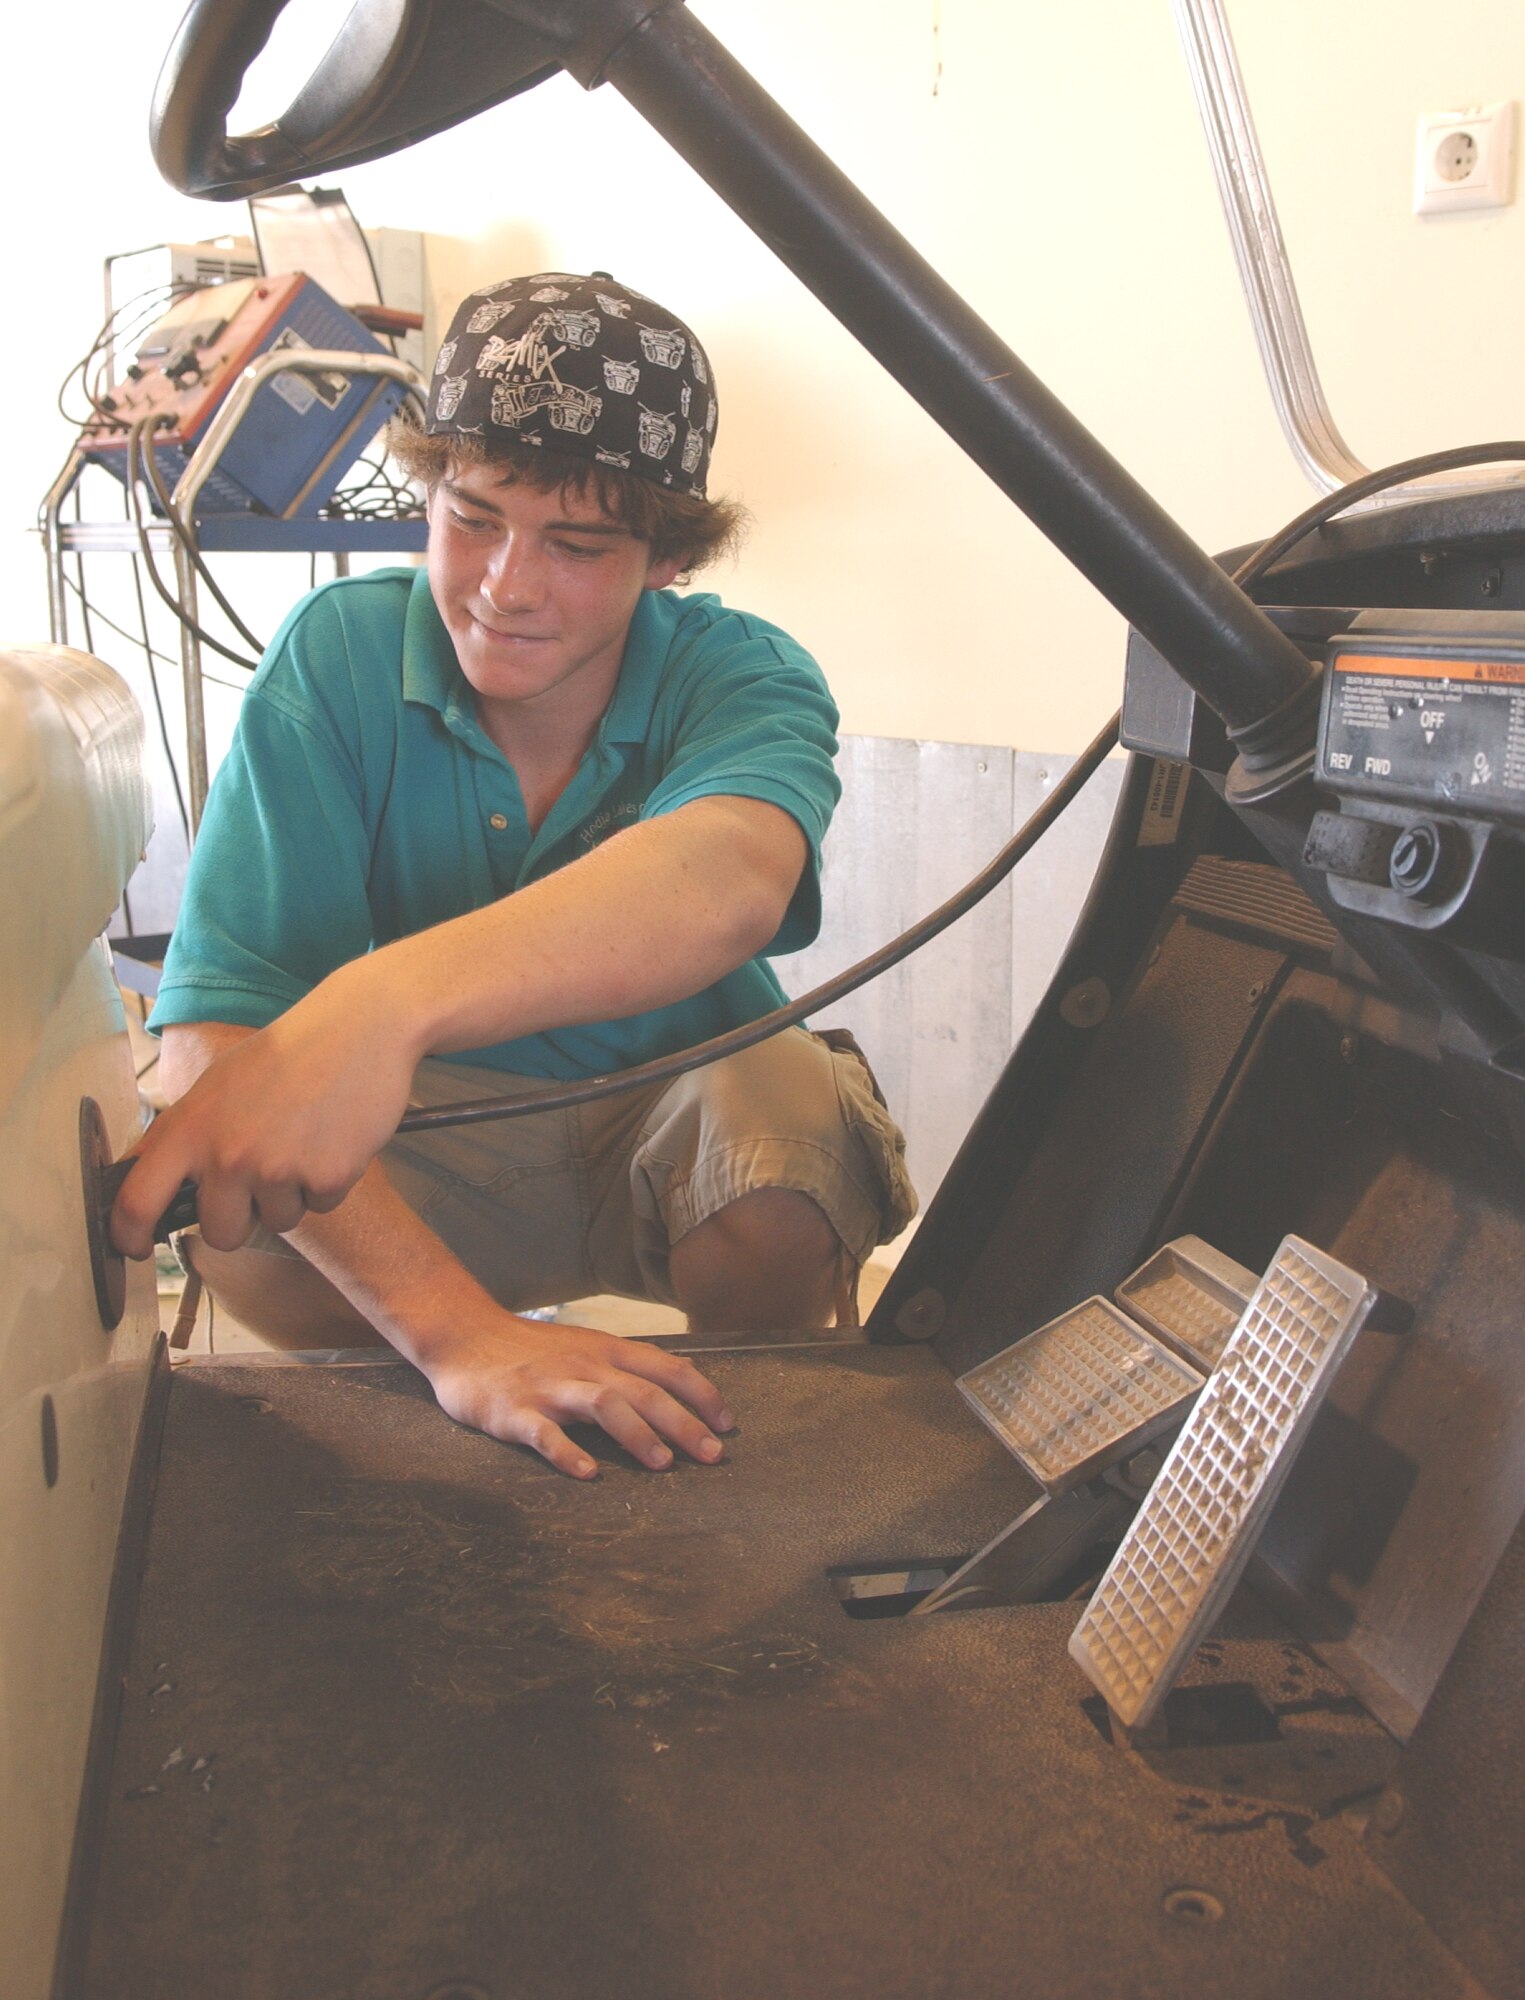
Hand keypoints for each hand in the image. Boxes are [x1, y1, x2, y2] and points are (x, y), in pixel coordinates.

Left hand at [110, 965, 418, 1259]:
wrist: (358, 1030)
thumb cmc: (285, 1055)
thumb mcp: (215, 1086)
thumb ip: (181, 1136)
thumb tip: (143, 1184)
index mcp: (191, 1128)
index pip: (137, 1201)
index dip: (129, 1235)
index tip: (138, 1247)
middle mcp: (229, 1155)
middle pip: (220, 1233)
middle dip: (239, 1218)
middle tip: (258, 1182)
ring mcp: (278, 1169)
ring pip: (276, 1221)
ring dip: (289, 1196)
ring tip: (303, 1144)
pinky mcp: (327, 1177)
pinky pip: (320, 1206)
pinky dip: (327, 1182)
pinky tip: (333, 1140)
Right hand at [423, 1315, 735, 1477]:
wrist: (464, 1335)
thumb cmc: (531, 1349)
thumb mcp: (584, 1346)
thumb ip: (623, 1367)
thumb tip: (673, 1393)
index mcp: (606, 1350)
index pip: (667, 1368)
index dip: (702, 1395)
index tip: (727, 1424)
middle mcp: (584, 1366)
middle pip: (644, 1391)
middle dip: (684, 1423)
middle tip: (713, 1456)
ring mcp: (549, 1388)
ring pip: (603, 1405)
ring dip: (637, 1434)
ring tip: (662, 1465)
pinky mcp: (514, 1410)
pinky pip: (544, 1433)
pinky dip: (567, 1453)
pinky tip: (587, 1473)